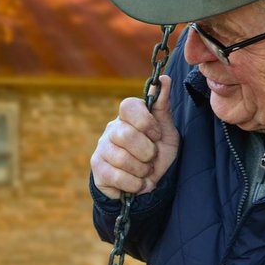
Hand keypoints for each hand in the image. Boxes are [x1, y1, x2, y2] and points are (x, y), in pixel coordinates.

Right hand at [90, 74, 178, 199]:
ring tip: (145, 172)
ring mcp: (102, 148)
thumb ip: (163, 107)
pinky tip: (138, 183)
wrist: (148, 184)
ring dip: (141, 170)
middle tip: (151, 158)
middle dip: (146, 152)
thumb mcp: (167, 132)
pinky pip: (115, 176)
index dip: (145, 122)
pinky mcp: (97, 168)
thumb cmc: (157, 154)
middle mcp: (112, 129)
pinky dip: (134, 184)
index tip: (157, 135)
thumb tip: (164, 79)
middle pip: (125, 134)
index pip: (128, 106)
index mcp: (128, 117)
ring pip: (121, 158)